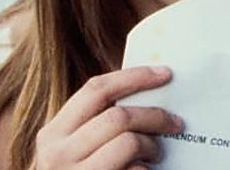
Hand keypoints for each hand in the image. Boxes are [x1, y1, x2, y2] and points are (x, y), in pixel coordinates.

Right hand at [34, 66, 181, 169]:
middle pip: (119, 117)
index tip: (165, 73)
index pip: (96, 89)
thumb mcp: (78, 144)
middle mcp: (58, 154)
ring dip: (152, 145)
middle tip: (176, 123)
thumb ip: (99, 121)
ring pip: (128, 142)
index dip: (134, 77)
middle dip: (155, 116)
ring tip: (156, 153)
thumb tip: (151, 86)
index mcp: (53, 133)